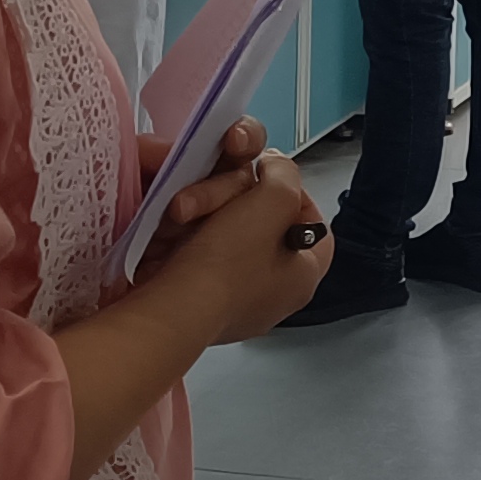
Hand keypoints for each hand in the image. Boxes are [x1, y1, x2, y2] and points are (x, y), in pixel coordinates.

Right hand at [133, 121, 333, 343]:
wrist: (170, 310)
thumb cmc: (227, 265)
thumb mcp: (273, 200)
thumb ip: (285, 175)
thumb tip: (276, 168)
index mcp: (301, 277)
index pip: (310, 222)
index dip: (292, 193)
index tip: (268, 179)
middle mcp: (272, 295)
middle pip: (262, 227)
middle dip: (237, 203)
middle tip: (220, 195)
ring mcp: (233, 303)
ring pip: (223, 239)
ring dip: (204, 217)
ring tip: (187, 213)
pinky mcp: (196, 305)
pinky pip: (193, 258)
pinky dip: (182, 239)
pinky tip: (172, 232)